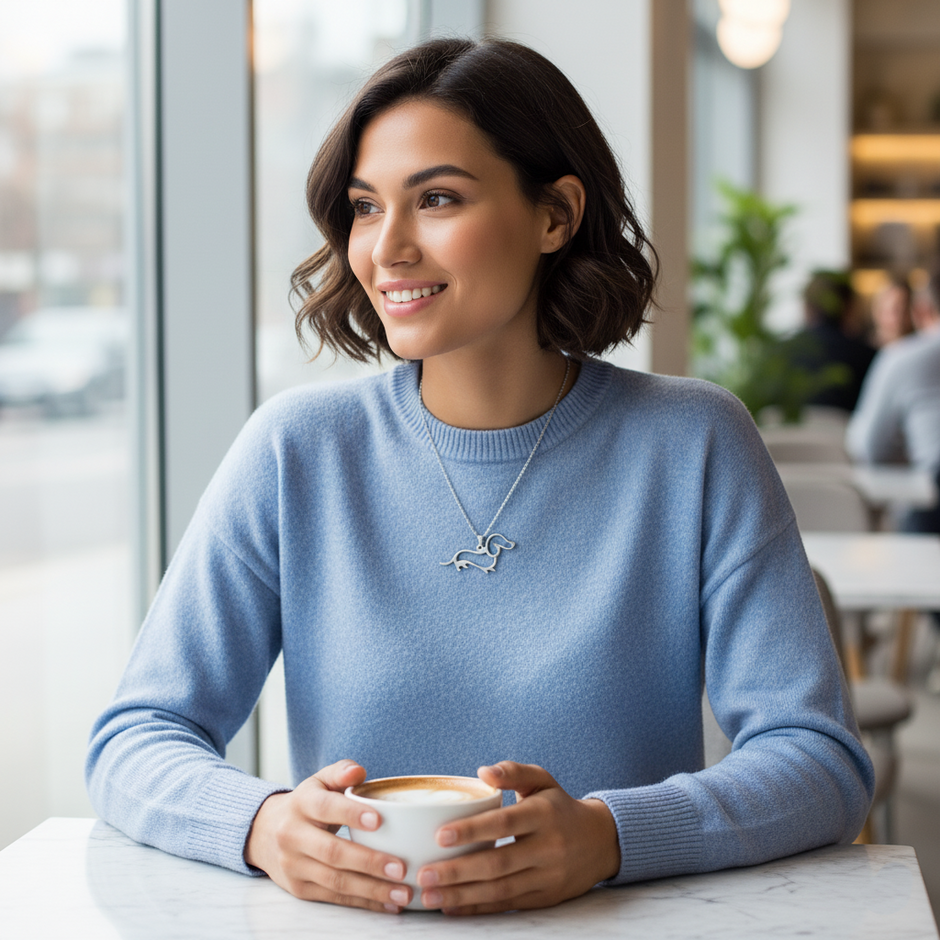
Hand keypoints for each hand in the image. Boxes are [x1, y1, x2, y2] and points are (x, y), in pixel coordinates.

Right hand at [244, 759, 411, 912]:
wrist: (264, 833)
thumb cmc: (306, 804)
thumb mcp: (319, 781)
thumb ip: (340, 772)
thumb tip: (359, 771)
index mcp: (302, 803)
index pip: (325, 807)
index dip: (351, 814)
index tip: (379, 821)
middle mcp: (293, 835)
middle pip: (332, 852)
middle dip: (368, 862)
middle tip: (400, 867)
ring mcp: (294, 865)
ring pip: (335, 880)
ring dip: (371, 889)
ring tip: (402, 891)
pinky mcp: (299, 888)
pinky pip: (334, 897)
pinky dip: (363, 902)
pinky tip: (388, 902)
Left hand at [414, 761, 619, 914]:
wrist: (600, 842)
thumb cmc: (559, 806)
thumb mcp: (542, 780)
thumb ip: (513, 771)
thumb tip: (483, 771)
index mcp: (543, 814)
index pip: (504, 823)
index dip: (472, 830)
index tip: (440, 835)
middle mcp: (547, 847)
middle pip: (498, 863)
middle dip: (458, 871)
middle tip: (424, 874)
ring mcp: (547, 876)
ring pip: (501, 890)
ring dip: (462, 895)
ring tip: (430, 895)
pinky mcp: (546, 898)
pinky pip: (508, 905)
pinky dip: (479, 908)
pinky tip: (452, 907)